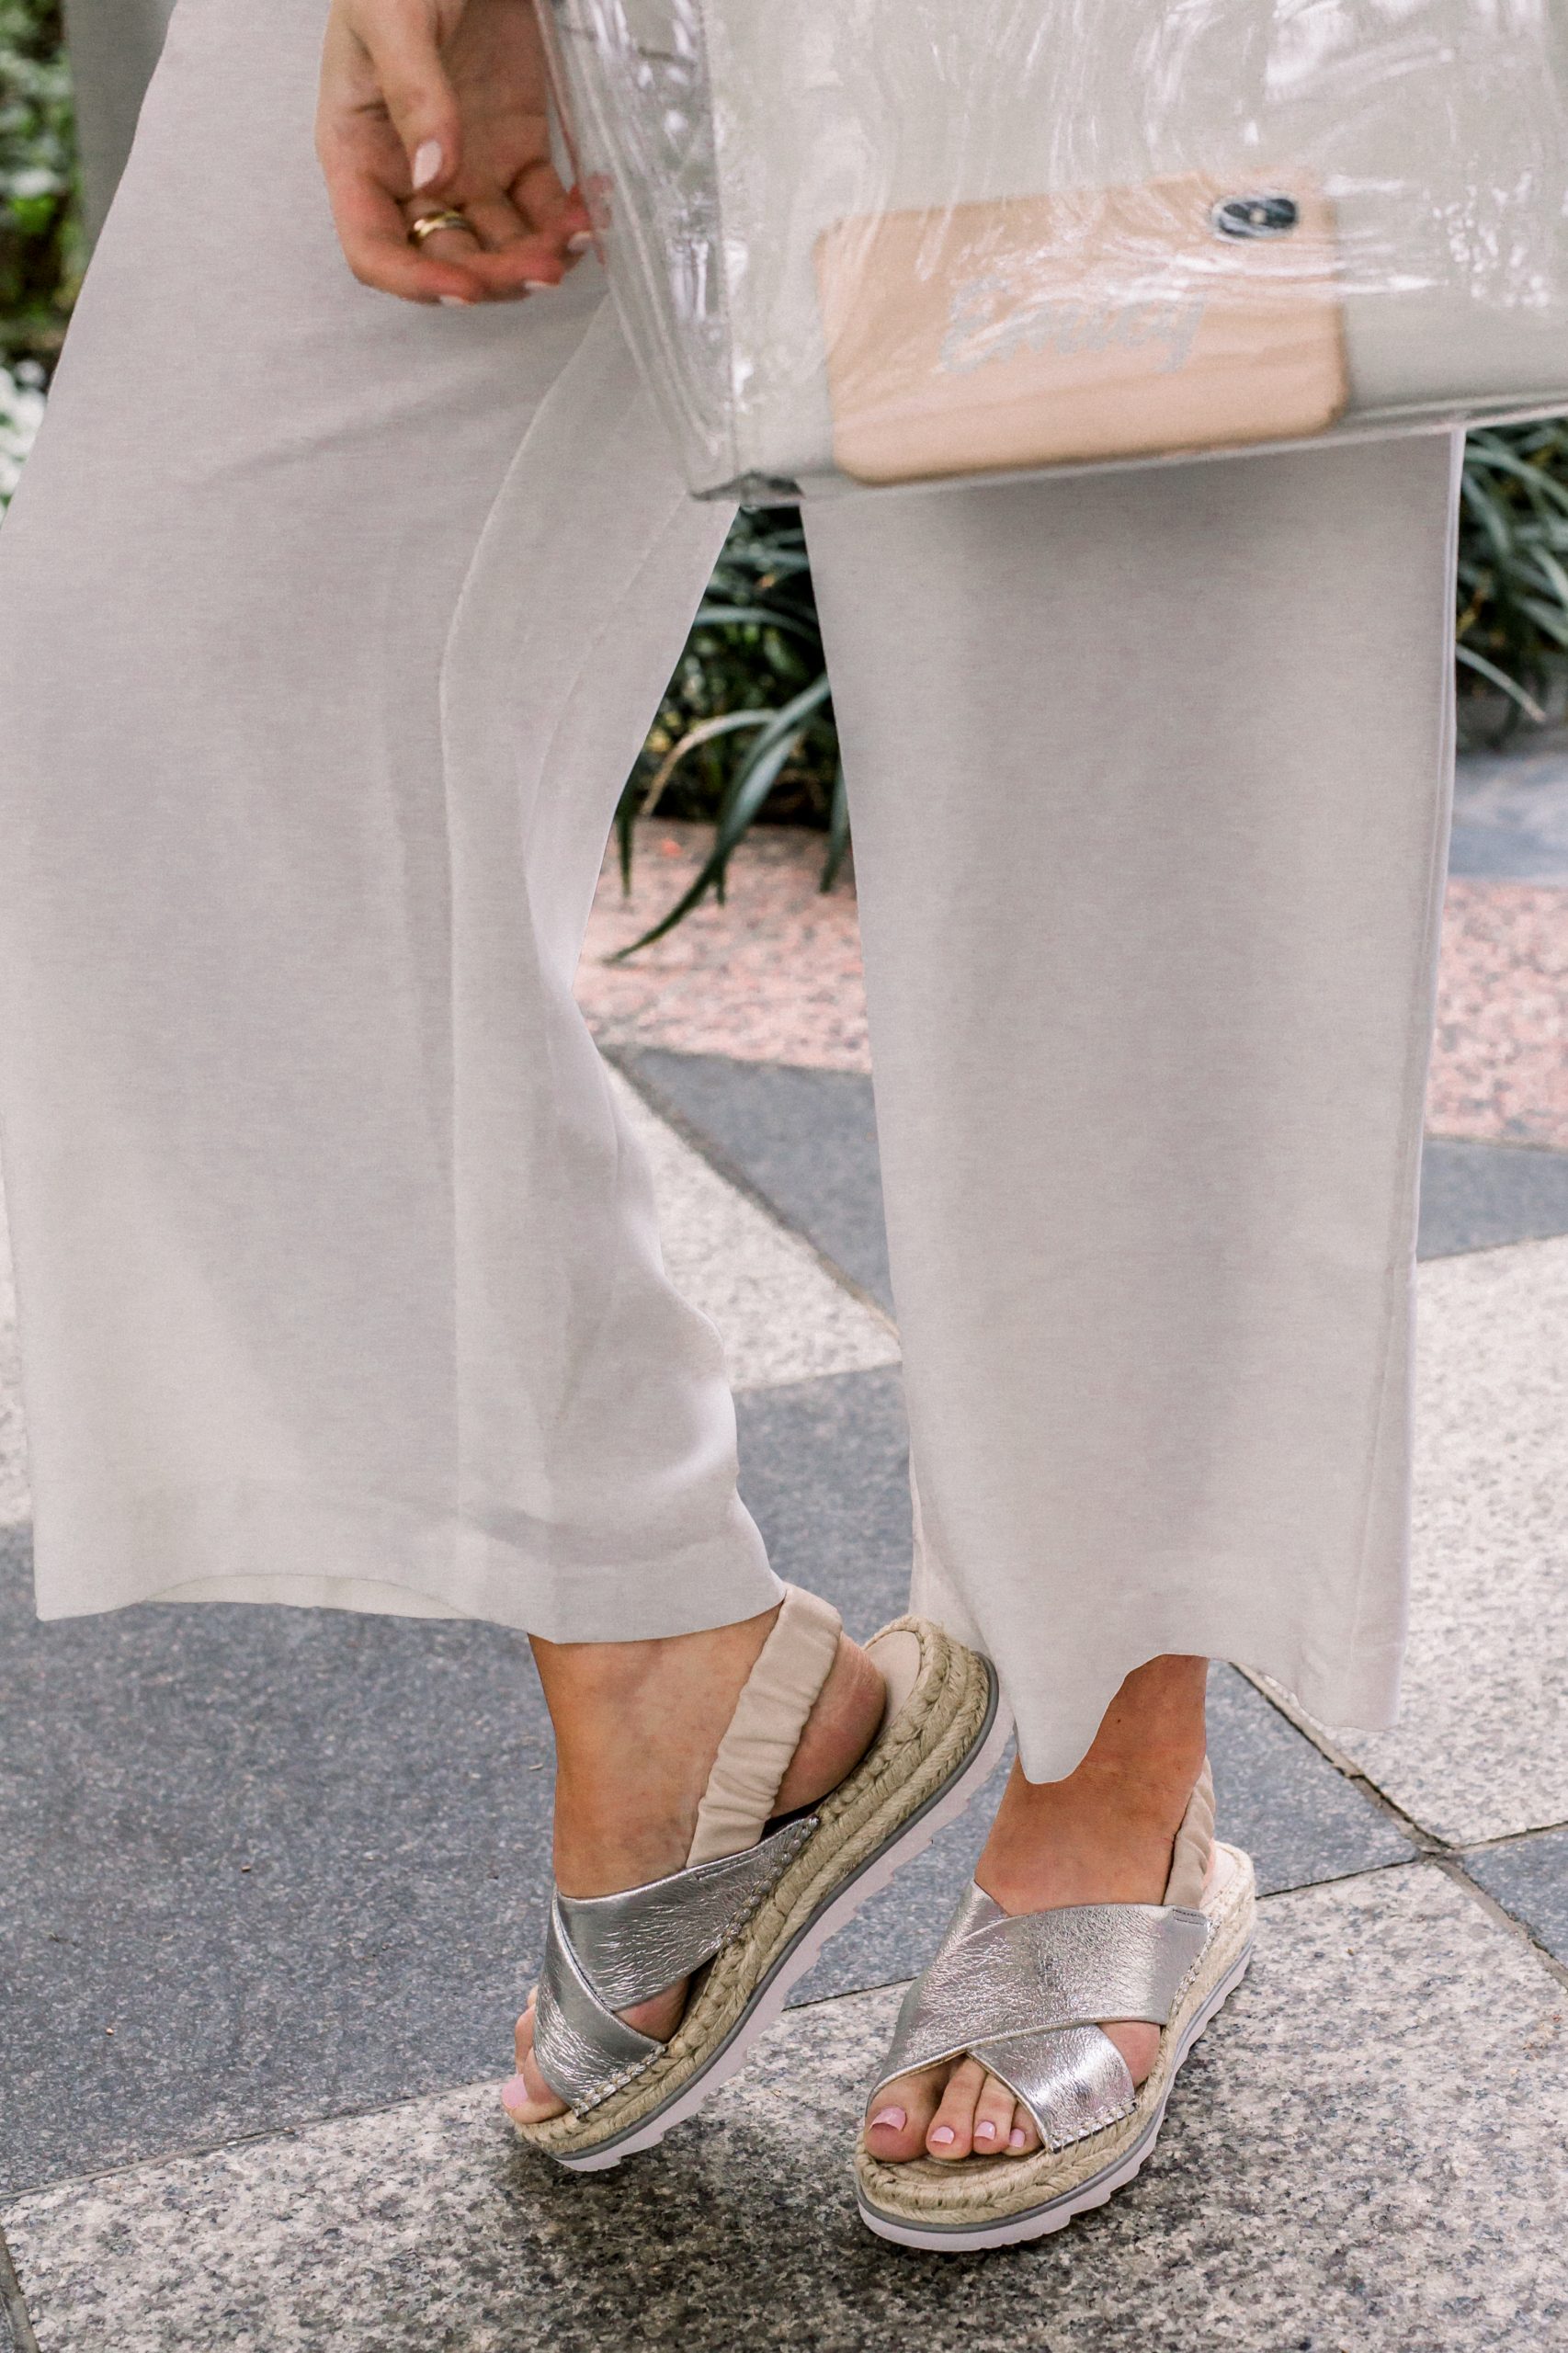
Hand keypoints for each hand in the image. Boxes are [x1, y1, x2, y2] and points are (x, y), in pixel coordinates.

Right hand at [317, 0, 592, 304]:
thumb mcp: (391, 18)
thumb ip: (412, 95)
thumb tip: (435, 177)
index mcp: (359, 152)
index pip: (375, 247)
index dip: (415, 280)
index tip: (465, 288)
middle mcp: (411, 174)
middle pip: (447, 256)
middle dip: (495, 275)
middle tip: (543, 268)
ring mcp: (468, 165)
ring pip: (501, 242)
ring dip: (539, 255)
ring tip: (578, 238)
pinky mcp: (517, 149)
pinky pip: (543, 204)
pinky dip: (569, 218)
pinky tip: (593, 209)